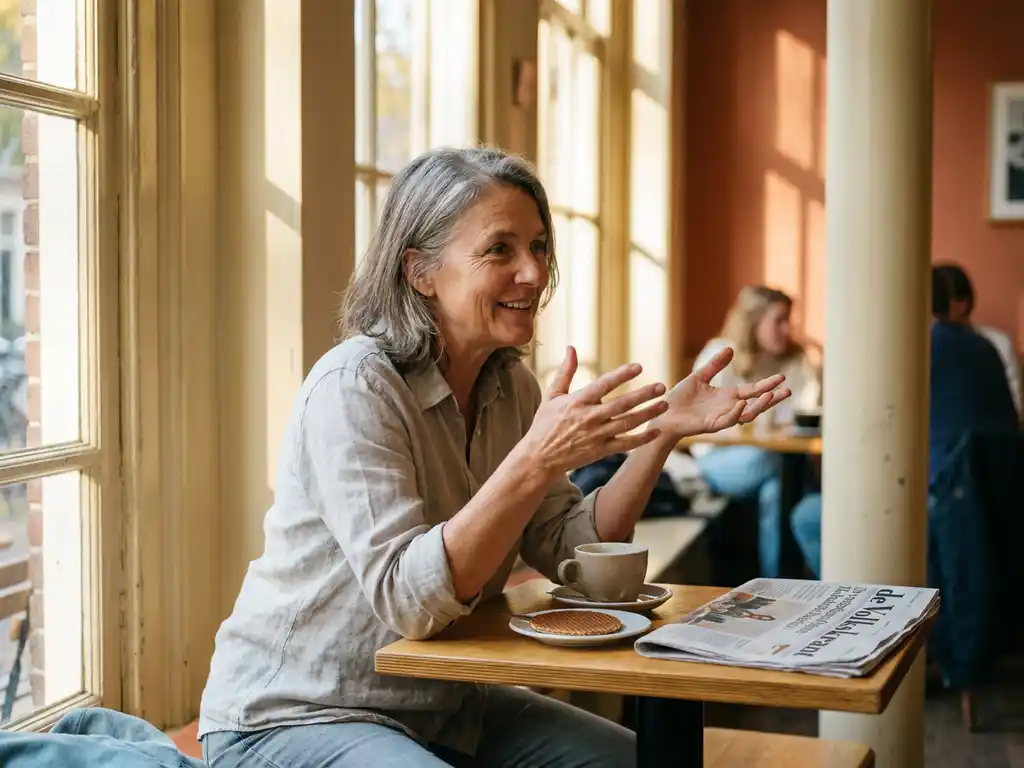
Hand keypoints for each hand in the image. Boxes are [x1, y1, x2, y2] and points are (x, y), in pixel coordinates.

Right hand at [522, 346, 668, 477]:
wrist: (539, 457)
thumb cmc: (545, 423)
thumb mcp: (552, 395)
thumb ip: (565, 371)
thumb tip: (571, 347)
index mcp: (578, 401)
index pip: (604, 385)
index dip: (622, 375)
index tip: (638, 367)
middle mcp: (590, 418)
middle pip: (622, 404)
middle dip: (643, 395)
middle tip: (661, 386)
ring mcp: (597, 435)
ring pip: (628, 423)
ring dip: (648, 414)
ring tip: (664, 405)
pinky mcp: (601, 451)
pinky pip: (625, 444)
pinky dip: (642, 439)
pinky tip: (656, 432)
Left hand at [651, 346, 790, 438]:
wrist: (662, 414)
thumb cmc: (680, 398)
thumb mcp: (699, 377)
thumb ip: (715, 365)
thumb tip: (731, 348)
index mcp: (727, 397)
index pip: (752, 391)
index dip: (767, 384)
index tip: (782, 377)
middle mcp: (727, 408)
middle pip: (756, 405)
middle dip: (772, 399)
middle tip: (788, 391)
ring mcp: (720, 418)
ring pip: (745, 415)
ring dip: (758, 406)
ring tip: (770, 394)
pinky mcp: (709, 425)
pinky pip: (727, 421)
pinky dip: (736, 413)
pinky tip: (742, 402)